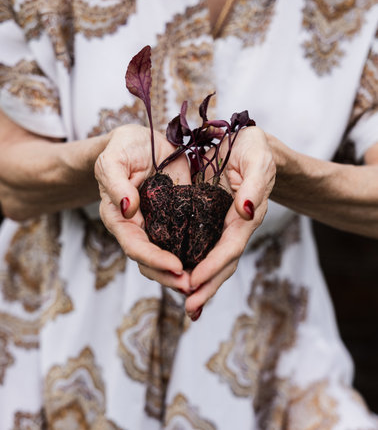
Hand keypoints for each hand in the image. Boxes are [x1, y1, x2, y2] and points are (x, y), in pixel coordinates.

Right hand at [94, 124, 191, 292]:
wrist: (141, 142)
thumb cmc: (122, 149)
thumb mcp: (113, 160)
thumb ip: (115, 183)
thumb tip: (127, 208)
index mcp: (119, 218)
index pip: (135, 246)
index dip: (154, 260)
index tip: (177, 267)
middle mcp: (138, 227)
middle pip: (151, 261)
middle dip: (170, 276)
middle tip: (193, 285)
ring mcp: (157, 225)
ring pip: (168, 256)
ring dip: (183, 272)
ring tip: (203, 282)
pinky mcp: (175, 217)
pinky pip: (183, 239)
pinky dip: (194, 253)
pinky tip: (210, 261)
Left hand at [185, 127, 275, 319]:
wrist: (247, 144)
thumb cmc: (254, 149)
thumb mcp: (257, 159)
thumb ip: (255, 184)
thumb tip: (247, 210)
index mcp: (247, 215)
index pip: (230, 246)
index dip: (214, 265)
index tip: (194, 282)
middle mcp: (235, 225)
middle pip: (223, 262)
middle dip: (207, 285)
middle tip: (189, 307)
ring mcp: (222, 224)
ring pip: (212, 258)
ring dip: (200, 282)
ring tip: (186, 303)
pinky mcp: (210, 218)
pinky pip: (201, 245)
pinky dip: (193, 263)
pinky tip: (181, 276)